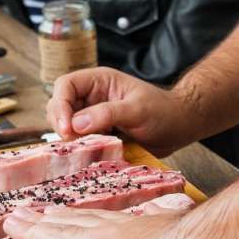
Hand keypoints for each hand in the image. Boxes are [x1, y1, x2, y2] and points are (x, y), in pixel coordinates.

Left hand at [4, 201, 208, 238]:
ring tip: (9, 223)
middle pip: (65, 223)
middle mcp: (104, 232)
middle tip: (20, 213)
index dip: (68, 215)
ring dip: (28, 230)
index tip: (53, 210)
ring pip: (51, 237)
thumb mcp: (175, 221)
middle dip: (40, 219)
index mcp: (126, 224)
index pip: (90, 219)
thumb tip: (165, 209)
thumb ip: (164, 217)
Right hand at [45, 67, 203, 156]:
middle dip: (61, 124)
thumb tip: (76, 124)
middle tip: (73, 144)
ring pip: (66, 126)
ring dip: (69, 139)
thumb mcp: (137, 110)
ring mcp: (93, 116)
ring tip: (83, 150)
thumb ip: (107, 113)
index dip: (61, 105)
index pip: (66, 86)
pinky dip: (78, 149)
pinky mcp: (97, 134)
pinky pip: (78, 141)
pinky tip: (87, 157)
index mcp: (99, 81)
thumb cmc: (163, 111)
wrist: (179, 127)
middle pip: (59, 106)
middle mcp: (91, 97)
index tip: (67, 129)